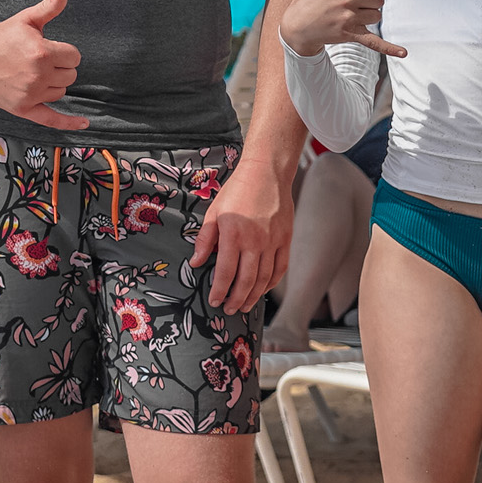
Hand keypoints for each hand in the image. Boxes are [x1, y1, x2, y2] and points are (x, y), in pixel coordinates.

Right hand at [0, 0, 87, 129]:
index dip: (65, 52)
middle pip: (71, 75)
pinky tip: (84, 124)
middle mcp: (38, 75)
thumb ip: (49, 8)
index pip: (74, 57)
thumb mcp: (27, 20)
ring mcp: (30, 93)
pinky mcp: (23, 108)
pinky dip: (68, 123)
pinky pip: (52, 119)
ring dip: (53, 84)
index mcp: (42, 52)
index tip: (49, 48)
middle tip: (39, 61)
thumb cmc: (3, 36)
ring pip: (61, 92)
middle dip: (60, 67)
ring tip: (32, 73)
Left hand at [189, 160, 293, 313]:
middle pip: (246, 280)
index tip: (214, 301)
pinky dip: (272, 282)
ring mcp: (273, 241)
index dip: (219, 290)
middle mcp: (255, 240)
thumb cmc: (238, 190)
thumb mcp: (214, 211)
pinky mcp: (285, 239)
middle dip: (236, 299)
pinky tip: (263, 289)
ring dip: (254, 295)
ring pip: (264, 278)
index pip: (225, 271)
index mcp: (233, 234)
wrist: (266, 172)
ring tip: (244, 305)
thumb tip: (196, 262)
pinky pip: (280, 267)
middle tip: (229, 309)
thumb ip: (205, 239)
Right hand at [280, 0, 403, 59]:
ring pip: (377, 16)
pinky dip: (390, 48)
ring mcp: (348, 17)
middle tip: (351, 8)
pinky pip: (375, 42)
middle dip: (369, 4)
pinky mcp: (350, 34)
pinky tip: (404, 54)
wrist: (296, 27)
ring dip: (369, 18)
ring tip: (351, 19)